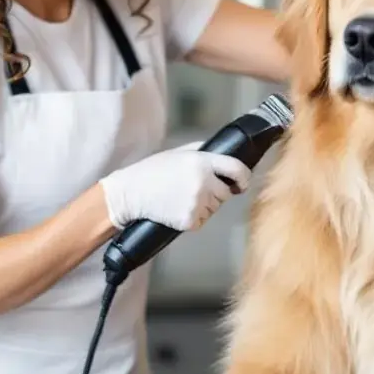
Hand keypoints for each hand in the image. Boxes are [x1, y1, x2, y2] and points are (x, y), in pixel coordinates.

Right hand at [99, 142, 252, 231]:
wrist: (129, 194)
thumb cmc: (151, 172)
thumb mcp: (177, 153)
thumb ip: (202, 152)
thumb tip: (224, 153)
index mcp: (201, 161)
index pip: (236, 168)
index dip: (244, 177)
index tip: (242, 183)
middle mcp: (203, 182)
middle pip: (226, 193)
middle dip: (216, 193)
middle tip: (194, 190)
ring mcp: (197, 202)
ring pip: (214, 209)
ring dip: (204, 206)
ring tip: (181, 198)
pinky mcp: (190, 220)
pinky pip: (202, 222)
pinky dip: (193, 219)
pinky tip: (177, 210)